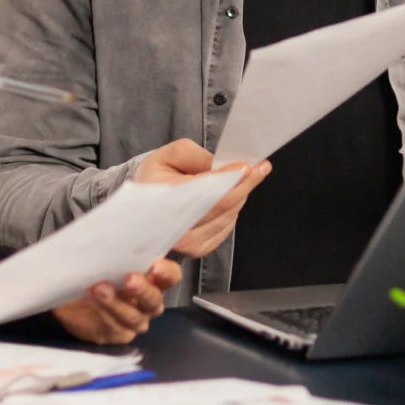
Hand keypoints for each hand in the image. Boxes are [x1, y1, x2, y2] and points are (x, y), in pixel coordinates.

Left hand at [52, 259, 182, 344]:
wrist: (71, 295)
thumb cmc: (95, 272)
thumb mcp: (107, 254)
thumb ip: (122, 246)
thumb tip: (127, 229)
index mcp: (152, 279)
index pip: (171, 276)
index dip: (167, 273)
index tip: (156, 265)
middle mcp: (147, 301)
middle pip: (155, 300)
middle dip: (143, 290)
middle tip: (130, 279)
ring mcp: (134, 319)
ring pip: (134, 316)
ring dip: (116, 302)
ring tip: (100, 288)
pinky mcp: (118, 333)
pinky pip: (116, 327)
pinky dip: (103, 312)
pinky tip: (92, 297)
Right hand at [135, 139, 269, 257]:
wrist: (142, 202)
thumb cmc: (157, 174)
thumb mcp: (171, 155)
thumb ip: (197, 157)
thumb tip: (224, 165)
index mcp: (163, 200)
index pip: (204, 192)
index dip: (230, 179)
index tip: (249, 166)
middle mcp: (175, 228)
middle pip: (221, 207)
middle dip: (244, 184)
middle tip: (261, 167)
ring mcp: (188, 243)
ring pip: (228, 217)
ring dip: (240, 195)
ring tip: (245, 176)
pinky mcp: (199, 249)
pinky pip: (227, 227)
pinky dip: (233, 209)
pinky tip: (231, 195)